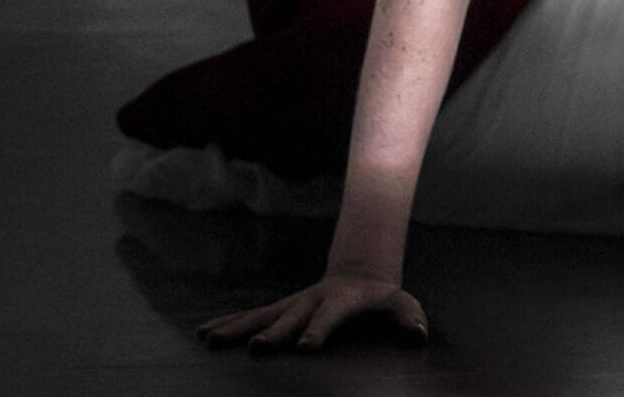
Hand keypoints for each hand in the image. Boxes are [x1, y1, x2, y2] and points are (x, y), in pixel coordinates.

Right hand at [197, 267, 430, 353]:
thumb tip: (419, 335)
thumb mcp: (402, 305)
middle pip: (290, 318)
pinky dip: (228, 323)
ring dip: (237, 328)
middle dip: (274, 333)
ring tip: (210, 340)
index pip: (329, 318)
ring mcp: (293, 304)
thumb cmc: (383, 299)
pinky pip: (250, 315)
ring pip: (261, 315)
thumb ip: (410, 318)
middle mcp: (311, 301)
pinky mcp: (280, 309)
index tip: (305, 348)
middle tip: (258, 349)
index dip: (319, 331)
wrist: (360, 273)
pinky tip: (205, 333)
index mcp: (340, 302)